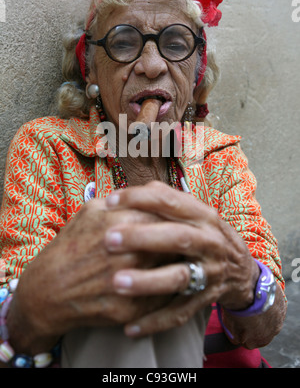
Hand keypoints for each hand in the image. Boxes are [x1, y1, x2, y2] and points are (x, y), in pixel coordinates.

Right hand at [7, 197, 172, 353]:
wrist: (47, 290)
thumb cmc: (71, 245)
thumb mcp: (91, 210)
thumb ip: (123, 199)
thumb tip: (153, 193)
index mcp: (120, 223)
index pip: (165, 214)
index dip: (176, 217)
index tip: (182, 219)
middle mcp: (127, 251)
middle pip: (173, 242)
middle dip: (183, 240)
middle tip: (190, 240)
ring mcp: (129, 281)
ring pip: (172, 270)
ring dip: (181, 265)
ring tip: (184, 261)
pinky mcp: (129, 308)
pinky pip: (162, 298)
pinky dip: (170, 290)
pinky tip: (170, 283)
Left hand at [103, 181, 259, 336]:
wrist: (240, 270)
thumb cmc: (203, 235)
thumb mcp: (193, 213)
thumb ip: (164, 199)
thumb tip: (127, 189)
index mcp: (203, 216)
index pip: (170, 200)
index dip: (139, 198)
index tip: (109, 201)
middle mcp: (209, 242)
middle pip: (177, 237)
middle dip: (142, 237)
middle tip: (108, 240)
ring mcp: (209, 273)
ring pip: (179, 277)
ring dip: (147, 281)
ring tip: (116, 283)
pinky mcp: (205, 300)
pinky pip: (180, 313)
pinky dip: (155, 321)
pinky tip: (129, 327)